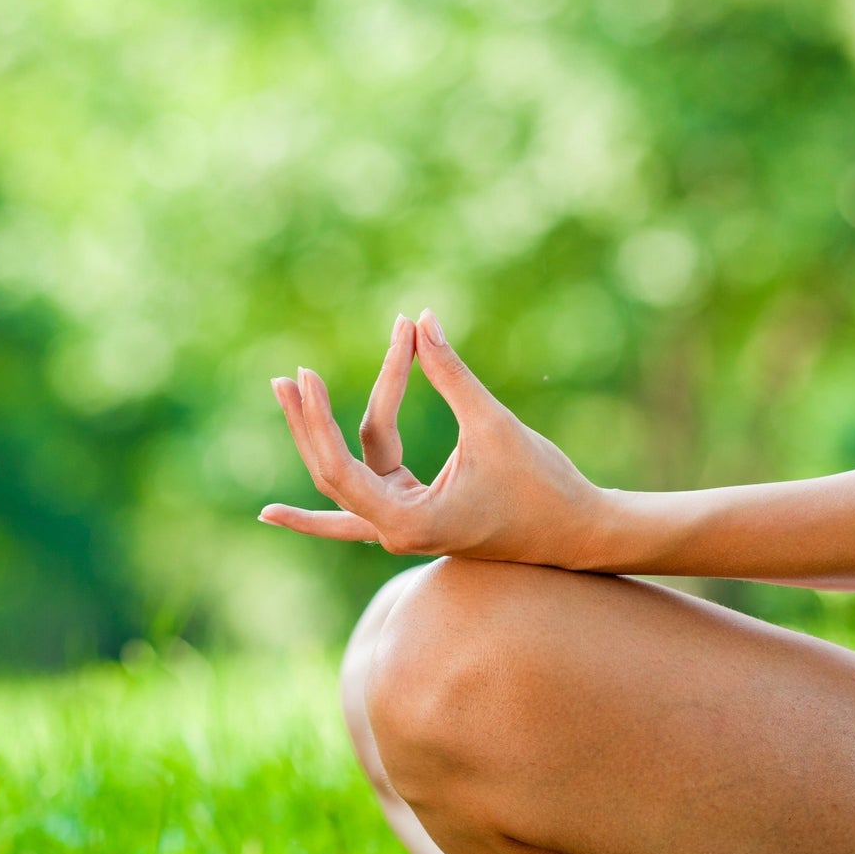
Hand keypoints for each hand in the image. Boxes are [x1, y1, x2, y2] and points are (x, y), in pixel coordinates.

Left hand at [259, 309, 610, 567]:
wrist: (578, 533)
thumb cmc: (542, 486)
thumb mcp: (493, 425)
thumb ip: (452, 375)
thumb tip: (421, 320)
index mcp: (407, 522)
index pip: (340, 468)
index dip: (317, 421)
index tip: (305, 375)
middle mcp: (395, 530)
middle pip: (333, 472)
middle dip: (307, 425)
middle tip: (284, 378)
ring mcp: (403, 523)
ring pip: (351, 471)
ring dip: (324, 430)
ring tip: (295, 385)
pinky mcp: (415, 510)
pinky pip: (368, 482)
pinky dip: (341, 465)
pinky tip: (276, 508)